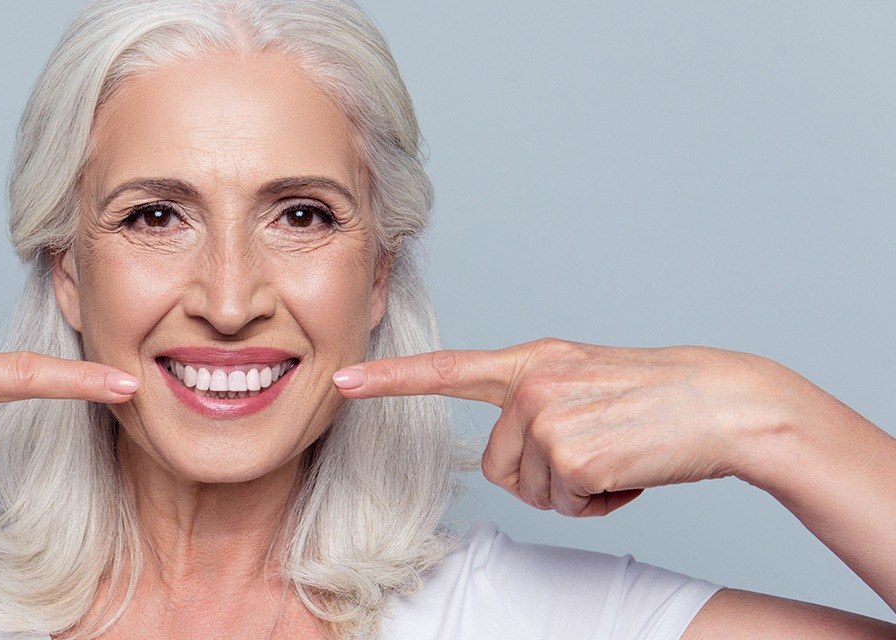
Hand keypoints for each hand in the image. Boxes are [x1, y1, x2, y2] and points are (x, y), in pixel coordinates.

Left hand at [333, 338, 807, 516]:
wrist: (725, 403)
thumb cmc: (659, 400)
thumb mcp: (587, 382)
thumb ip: (537, 401)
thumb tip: (508, 451)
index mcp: (533, 361)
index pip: (448, 369)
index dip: (391, 380)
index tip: (342, 382)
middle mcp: (532, 381)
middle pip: (497, 466)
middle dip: (544, 478)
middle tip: (597, 453)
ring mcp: (547, 415)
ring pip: (530, 490)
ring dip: (574, 490)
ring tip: (617, 455)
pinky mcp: (569, 451)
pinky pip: (565, 503)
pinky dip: (599, 502)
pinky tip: (628, 470)